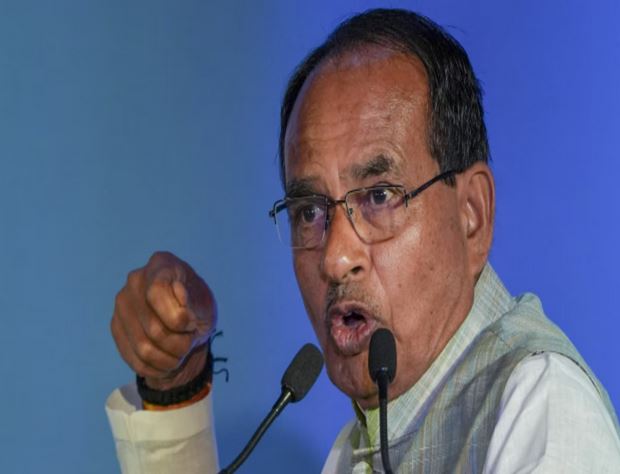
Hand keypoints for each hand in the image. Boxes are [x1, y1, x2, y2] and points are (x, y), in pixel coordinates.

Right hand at [111, 251, 216, 390]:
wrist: (187, 325)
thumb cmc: (198, 308)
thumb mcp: (206, 304)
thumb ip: (194, 300)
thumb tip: (179, 293)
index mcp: (161, 264)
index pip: (156, 292)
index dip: (178, 317)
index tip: (192, 323)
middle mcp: (135, 280)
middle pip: (154, 328)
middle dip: (180, 345)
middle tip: (189, 342)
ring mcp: (122, 304)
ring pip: (144, 348)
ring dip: (169, 360)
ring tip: (180, 353)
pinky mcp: (115, 326)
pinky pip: (134, 359)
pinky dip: (156, 368)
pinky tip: (167, 362)